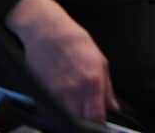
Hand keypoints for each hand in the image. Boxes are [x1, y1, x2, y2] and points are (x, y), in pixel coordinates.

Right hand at [6, 0, 118, 122]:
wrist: (49, 32)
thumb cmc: (75, 42)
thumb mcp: (101, 61)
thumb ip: (108, 88)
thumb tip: (113, 106)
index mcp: (92, 82)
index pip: (96, 117)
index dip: (99, 123)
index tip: (101, 122)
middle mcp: (73, 90)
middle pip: (80, 120)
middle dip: (87, 120)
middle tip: (90, 113)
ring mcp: (56, 93)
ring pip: (66, 116)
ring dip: (74, 114)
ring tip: (78, 104)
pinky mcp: (42, 93)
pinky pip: (52, 109)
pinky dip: (60, 109)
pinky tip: (65, 98)